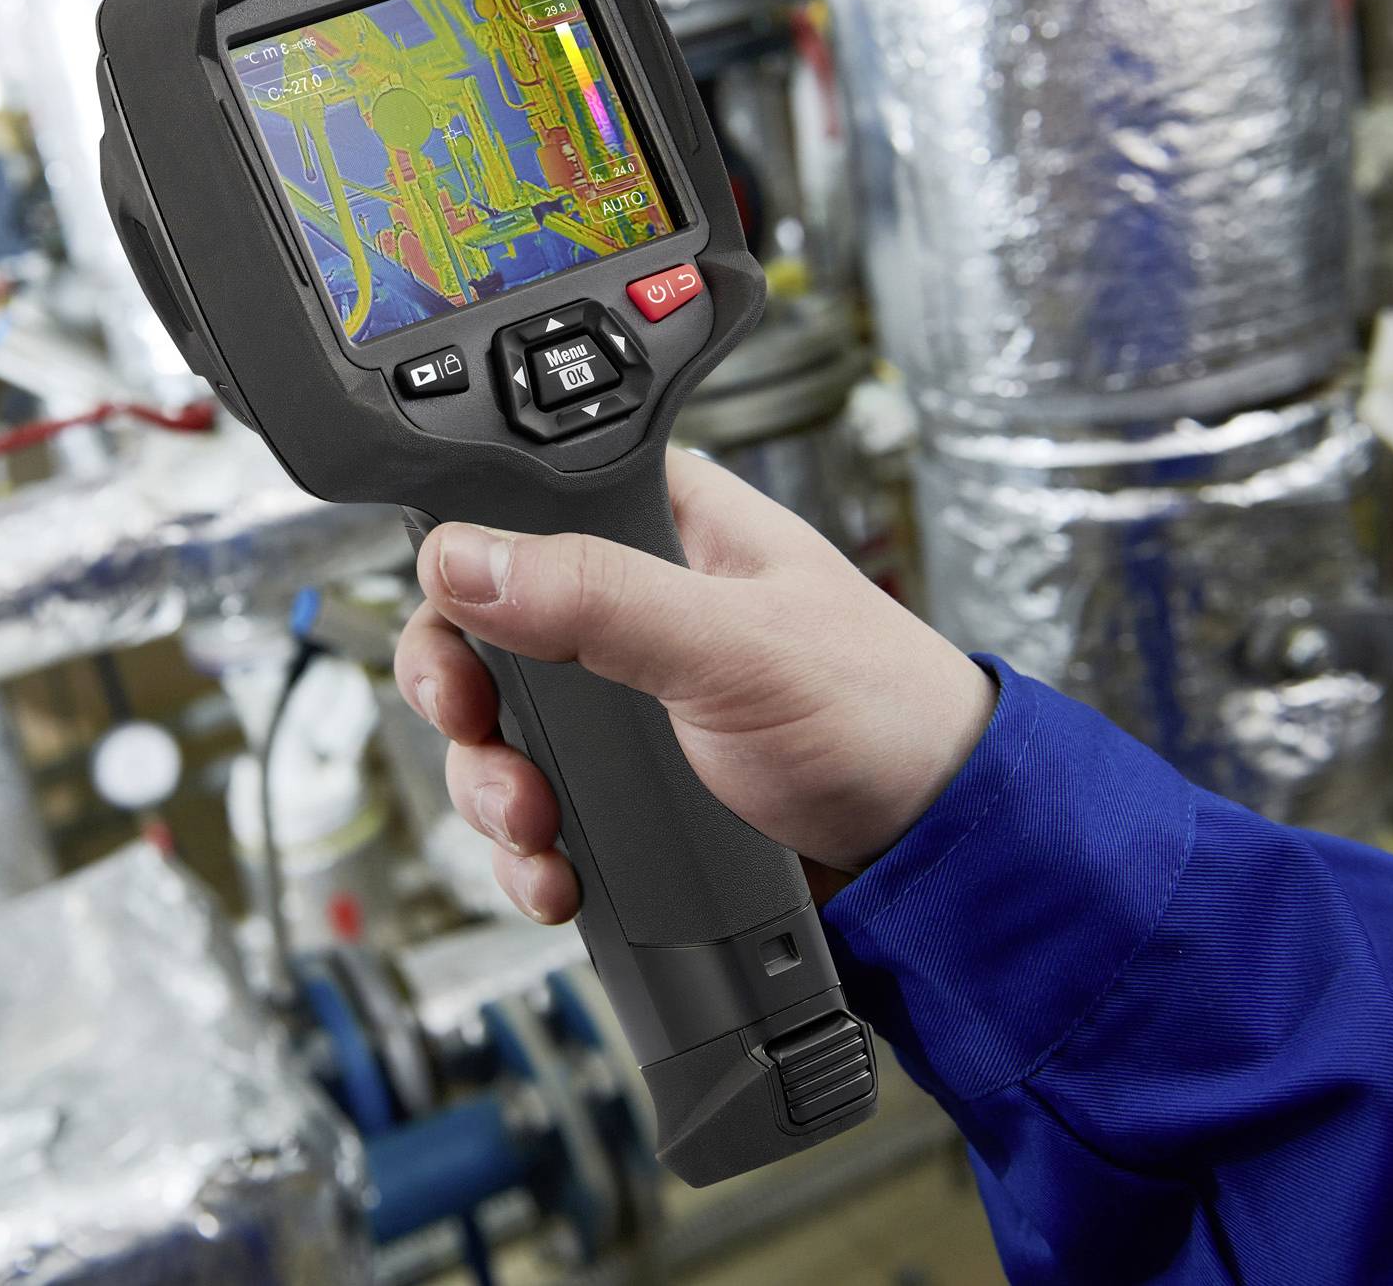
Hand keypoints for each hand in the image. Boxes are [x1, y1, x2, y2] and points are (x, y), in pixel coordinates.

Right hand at [396, 447, 995, 923]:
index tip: (454, 640)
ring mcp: (622, 700)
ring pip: (497, 732)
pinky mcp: (627, 785)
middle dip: (468, 707)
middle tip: (485, 742)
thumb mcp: (734, 646)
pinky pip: (533, 809)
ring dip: (493, 790)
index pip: (512, 515)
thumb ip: (597, 596)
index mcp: (660, 524)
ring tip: (537, 832)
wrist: (938, 859)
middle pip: (479, 633)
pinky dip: (525, 851)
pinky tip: (555, 875)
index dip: (460, 574)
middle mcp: (629, 603)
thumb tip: (464, 558)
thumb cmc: (885, 715)